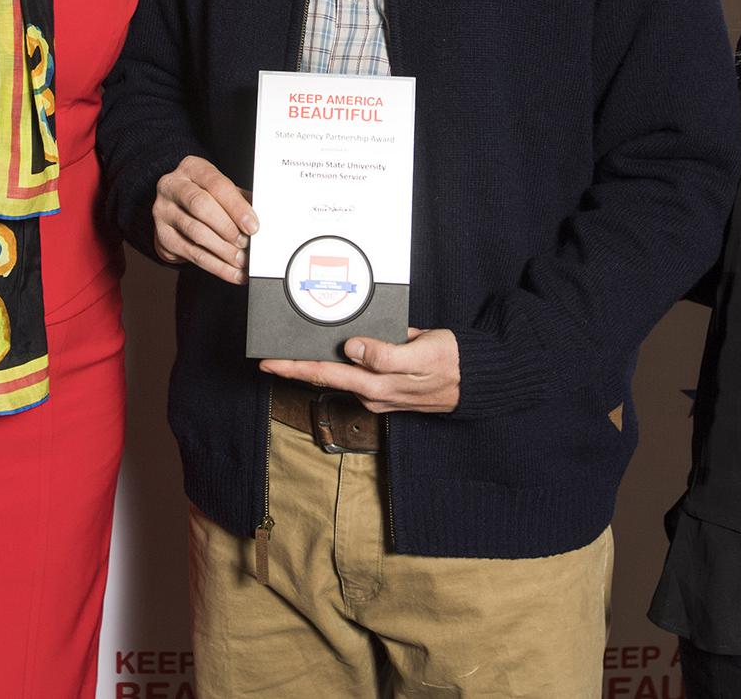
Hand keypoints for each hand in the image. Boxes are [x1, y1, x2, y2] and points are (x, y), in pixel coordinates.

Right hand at [152, 155, 255, 283]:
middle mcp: (172, 186)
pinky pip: (192, 254)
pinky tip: (232, 271)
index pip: (216, 185)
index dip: (236, 207)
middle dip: (227, 228)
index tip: (253, 225)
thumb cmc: (204, 194)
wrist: (175, 207)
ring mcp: (163, 211)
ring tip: (242, 260)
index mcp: (192, 168)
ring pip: (195, 233)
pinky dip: (216, 266)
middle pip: (201, 206)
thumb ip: (240, 199)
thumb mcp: (221, 189)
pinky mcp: (163, 237)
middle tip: (246, 243)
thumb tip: (264, 216)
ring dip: (223, 251)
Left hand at [260, 327, 460, 413]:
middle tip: (266, 361)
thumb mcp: (421, 354)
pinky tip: (328, 354)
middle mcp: (372, 392)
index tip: (269, 363)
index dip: (295, 367)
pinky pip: (354, 374)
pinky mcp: (386, 386)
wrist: (474, 380)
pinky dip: (337, 364)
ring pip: (338, 376)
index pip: (326, 373)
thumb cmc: (448, 362)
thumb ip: (385, 354)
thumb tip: (352, 348)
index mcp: (376, 385)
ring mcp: (378, 392)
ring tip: (289, 355)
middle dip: (294, 369)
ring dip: (313, 367)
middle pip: (325, 377)